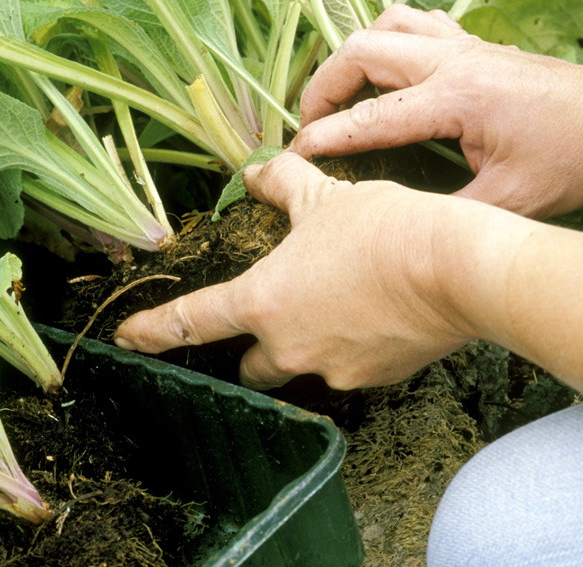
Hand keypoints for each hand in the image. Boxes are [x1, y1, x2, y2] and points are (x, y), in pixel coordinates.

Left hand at [113, 152, 475, 390]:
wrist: (457, 270)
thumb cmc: (384, 229)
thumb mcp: (325, 198)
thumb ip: (282, 185)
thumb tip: (258, 169)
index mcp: (261, 302)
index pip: (190, 321)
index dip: (152, 332)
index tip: (126, 341)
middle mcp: (287, 348)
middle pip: (249, 367)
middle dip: (252, 352)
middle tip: (274, 321)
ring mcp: (330, 370)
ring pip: (299, 370)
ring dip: (304, 350)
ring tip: (340, 311)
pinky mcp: (372, 381)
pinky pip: (346, 371)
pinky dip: (350, 351)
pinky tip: (376, 319)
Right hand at [293, 4, 582, 219]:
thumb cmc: (572, 158)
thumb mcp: (508, 203)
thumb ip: (445, 215)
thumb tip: (398, 225)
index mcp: (458, 99)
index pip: (370, 116)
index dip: (324, 136)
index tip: (293, 155)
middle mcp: (454, 61)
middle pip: (362, 52)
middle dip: (322, 89)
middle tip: (309, 127)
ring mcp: (464, 46)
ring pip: (384, 26)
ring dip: (351, 59)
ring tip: (338, 97)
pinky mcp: (474, 45)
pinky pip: (414, 23)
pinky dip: (385, 42)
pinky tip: (383, 73)